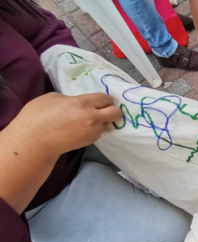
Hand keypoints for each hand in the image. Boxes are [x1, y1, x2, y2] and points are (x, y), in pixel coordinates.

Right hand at [3, 92, 122, 155]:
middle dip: (113, 110)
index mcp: (83, 103)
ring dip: (102, 121)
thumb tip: (78, 102)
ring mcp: (93, 131)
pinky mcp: (90, 141)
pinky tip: (82, 129)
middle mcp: (92, 117)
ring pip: (108, 124)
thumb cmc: (39, 116)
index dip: (104, 99)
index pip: (106, 98)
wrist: (35, 140)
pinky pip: (99, 132)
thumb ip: (72, 99)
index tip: (101, 101)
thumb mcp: (54, 98)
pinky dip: (95, 129)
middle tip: (104, 110)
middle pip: (116, 113)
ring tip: (88, 121)